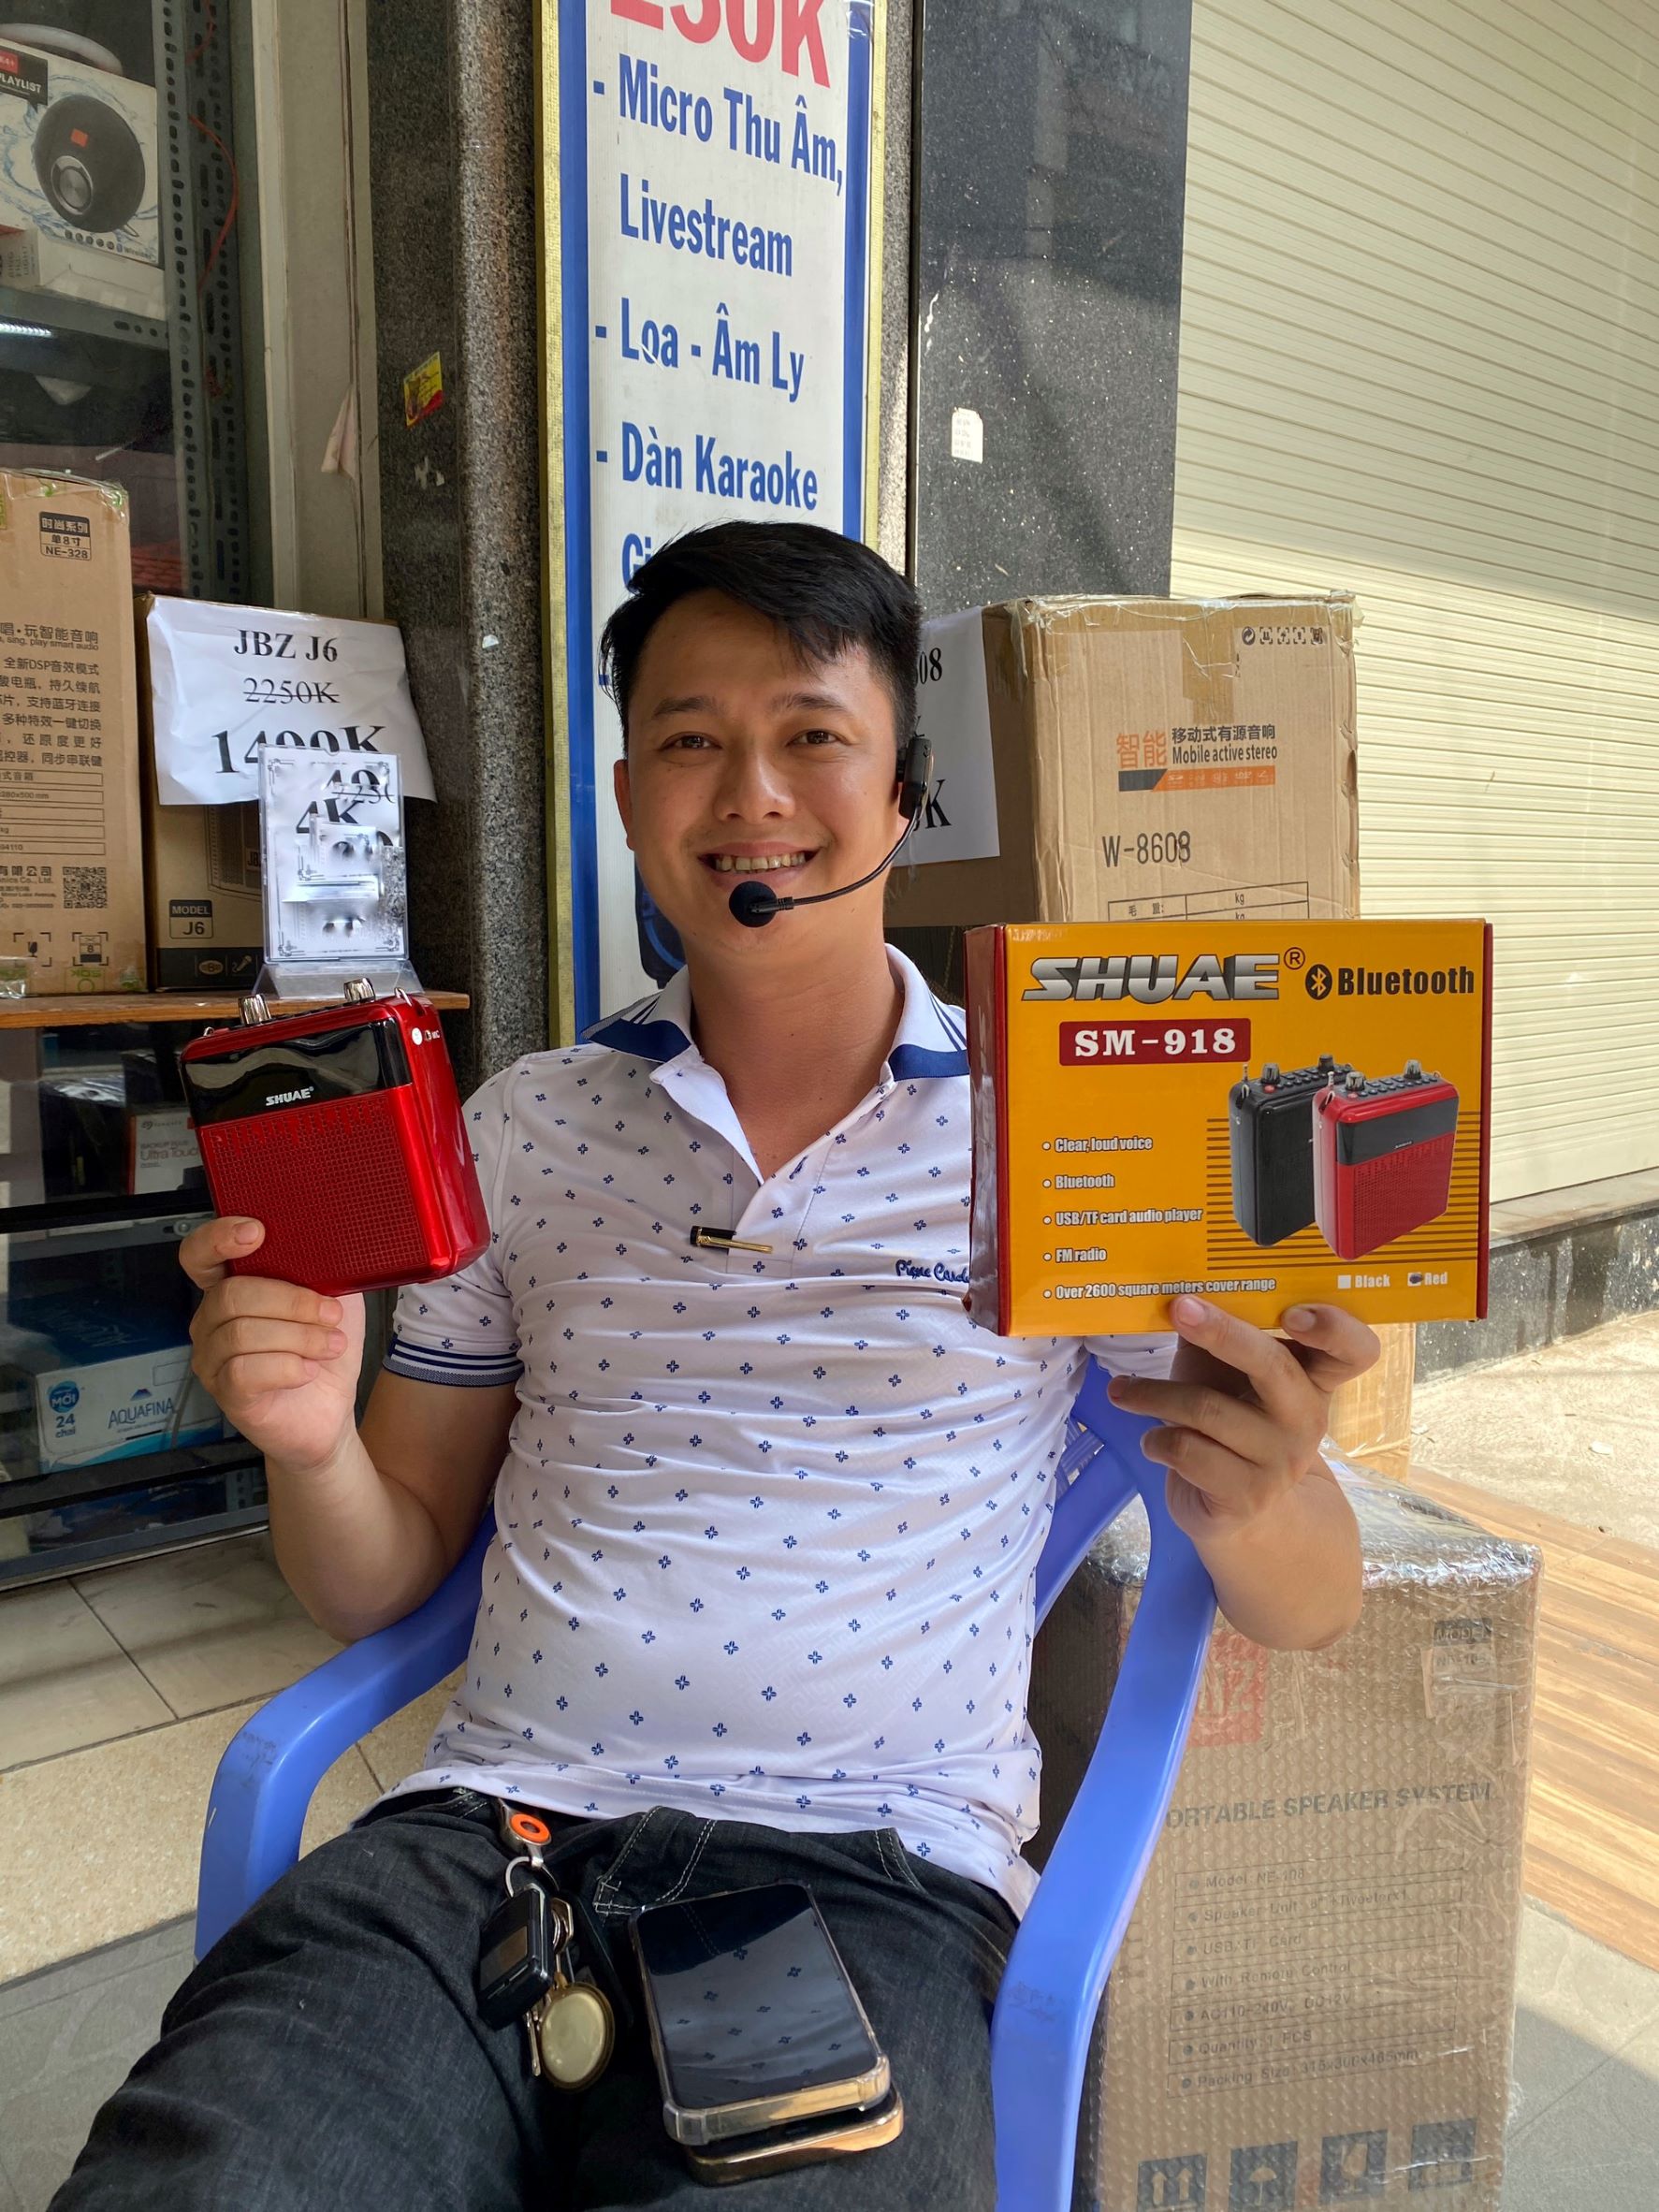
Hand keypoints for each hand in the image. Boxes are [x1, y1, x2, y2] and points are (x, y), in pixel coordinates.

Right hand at [181, 1217, 365, 1473]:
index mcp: (232, 1286)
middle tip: (330, 1315)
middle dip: (290, 1301)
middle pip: (231, 1294)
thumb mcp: (336, 1297)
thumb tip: (325, 1240)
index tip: (256, 1233)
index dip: (217, 1238)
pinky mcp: (226, 1394)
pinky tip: (309, 1370)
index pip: (199, 1254)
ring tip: (330, 1346)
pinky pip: (244, 1371)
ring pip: (240, 1333)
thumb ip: (323, 1267)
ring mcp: (213, 1359)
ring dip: (298, 1337)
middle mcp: (212, 1320)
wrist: (331, 1410)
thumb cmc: (325, 1348)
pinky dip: (287, 1367)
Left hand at [1105, 1297, 1378, 1546]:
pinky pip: (1188, 1452)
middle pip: (1272, 1365)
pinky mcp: (1246, 1496)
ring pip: (1208, 1409)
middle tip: (1178, 1308)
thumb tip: (1179, 1289)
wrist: (1240, 1512)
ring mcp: (1281, 1461)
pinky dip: (1156, 1440)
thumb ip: (1218, 1333)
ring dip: (1153, 1394)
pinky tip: (1150, 1440)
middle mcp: (1308, 1418)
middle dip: (1221, 1332)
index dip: (1334, 1327)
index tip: (1292, 1313)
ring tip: (1123, 1391)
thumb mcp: (1228, 1373)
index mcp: (1314, 1379)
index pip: (1355, 1349)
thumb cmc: (1230, 1422)